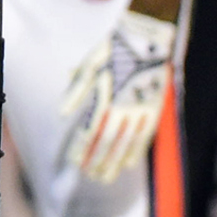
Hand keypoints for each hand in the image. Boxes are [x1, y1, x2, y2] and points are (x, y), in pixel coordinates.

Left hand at [58, 8, 174, 184]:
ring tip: (104, 177)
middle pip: (107, 143)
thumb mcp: (91, 64)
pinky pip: (144, 137)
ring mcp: (140, 110)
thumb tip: (61, 114)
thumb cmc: (114, 49)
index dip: (81, 149)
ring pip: (126, 144)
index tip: (74, 162)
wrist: (148, 39)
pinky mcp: (155, 109)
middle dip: (96, 161)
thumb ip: (76, 90)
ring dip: (114, 163)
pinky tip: (127, 164)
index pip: (90, 132)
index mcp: (105, 97)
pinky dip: (135, 151)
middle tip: (89, 176)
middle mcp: (123, 108)